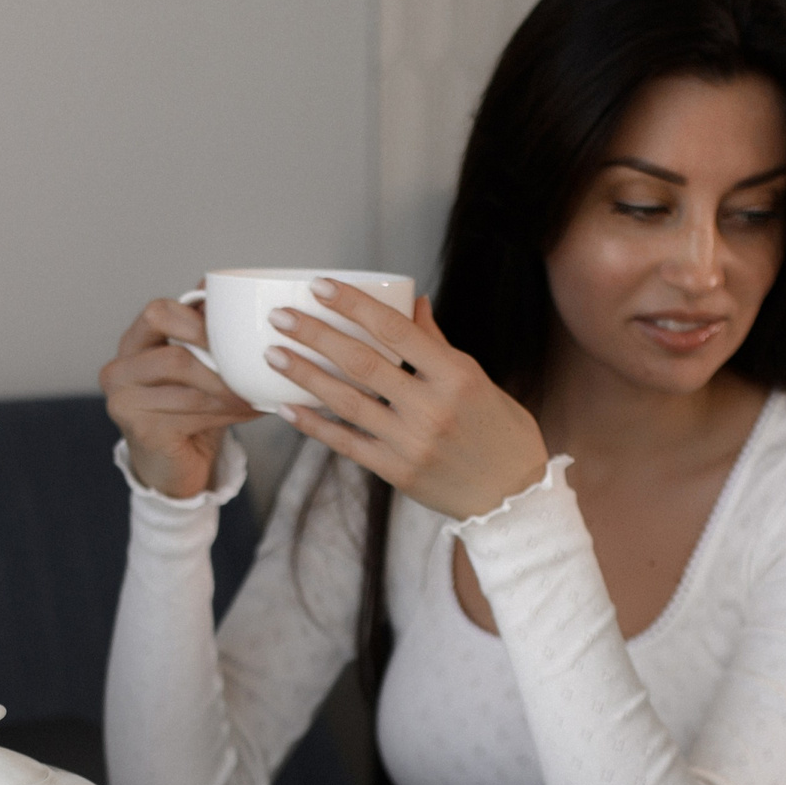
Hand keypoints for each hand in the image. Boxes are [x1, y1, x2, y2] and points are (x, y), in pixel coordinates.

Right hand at [100, 297, 264, 498]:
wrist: (172, 464)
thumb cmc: (186, 409)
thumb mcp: (194, 366)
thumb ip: (203, 333)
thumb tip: (232, 294)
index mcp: (132, 343)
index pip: (158, 312)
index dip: (198, 320)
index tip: (231, 333)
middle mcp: (118, 370)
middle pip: (175, 354)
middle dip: (220, 362)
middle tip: (254, 366)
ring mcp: (124, 402)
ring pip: (190, 387)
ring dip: (232, 391)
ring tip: (260, 392)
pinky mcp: (142, 431)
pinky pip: (194, 415)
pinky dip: (230, 412)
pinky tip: (252, 410)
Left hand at [263, 282, 549, 521]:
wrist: (513, 498)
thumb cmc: (500, 432)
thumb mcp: (478, 380)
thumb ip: (437, 345)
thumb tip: (412, 303)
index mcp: (455, 375)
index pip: (395, 328)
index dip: (353, 304)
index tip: (320, 286)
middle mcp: (431, 407)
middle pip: (361, 362)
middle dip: (314, 335)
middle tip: (280, 317)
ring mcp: (412, 442)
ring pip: (346, 401)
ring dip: (304, 376)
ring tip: (272, 354)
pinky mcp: (397, 472)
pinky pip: (347, 443)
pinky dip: (314, 425)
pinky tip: (287, 407)